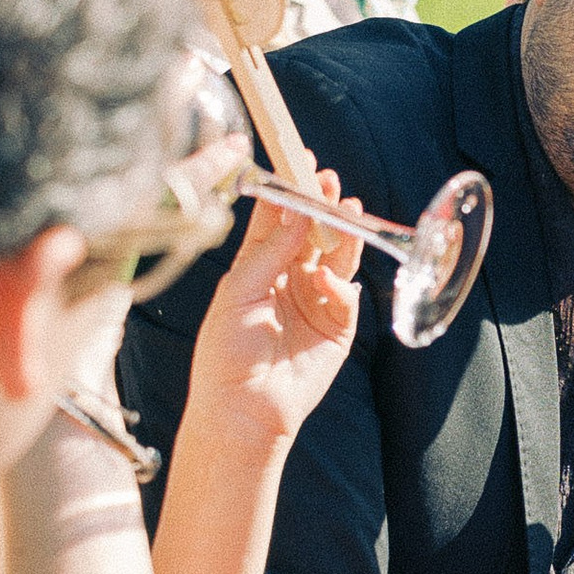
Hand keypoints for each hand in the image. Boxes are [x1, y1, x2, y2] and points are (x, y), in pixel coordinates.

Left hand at [186, 172, 362, 449]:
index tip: (300, 163)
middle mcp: (288, 281)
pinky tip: (328, 279)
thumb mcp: (237, 292)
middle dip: (323, 207)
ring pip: (336, 258)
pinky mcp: (337, 330)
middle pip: (312, 234)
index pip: (277, 221)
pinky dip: (340, 284)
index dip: (290, 192)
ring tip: (348, 210)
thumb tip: (298, 214)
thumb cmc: (225, 352)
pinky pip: (346, 297)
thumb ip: (269, 252)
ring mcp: (314, 303)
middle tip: (330, 182)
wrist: (243, 409)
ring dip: (343, 234)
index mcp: (256, 269)